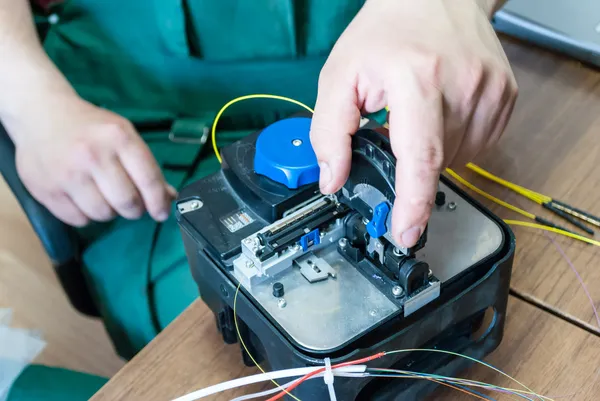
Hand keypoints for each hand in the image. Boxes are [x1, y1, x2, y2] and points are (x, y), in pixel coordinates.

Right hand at [8, 94, 174, 226]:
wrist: (39, 114)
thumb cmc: (90, 127)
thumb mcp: (123, 135)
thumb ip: (145, 166)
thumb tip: (168, 197)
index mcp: (118, 137)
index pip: (148, 180)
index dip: (159, 202)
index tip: (161, 213)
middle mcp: (93, 155)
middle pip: (127, 203)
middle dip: (134, 208)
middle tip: (130, 202)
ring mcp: (67, 174)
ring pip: (103, 214)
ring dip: (109, 211)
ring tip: (102, 194)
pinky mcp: (46, 190)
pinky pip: (79, 220)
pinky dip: (85, 215)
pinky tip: (82, 197)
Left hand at [310, 0, 516, 247]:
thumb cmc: (387, 32)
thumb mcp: (340, 75)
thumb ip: (330, 131)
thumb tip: (333, 179)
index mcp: (418, 79)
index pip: (420, 157)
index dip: (413, 204)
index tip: (406, 234)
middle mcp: (463, 87)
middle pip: (435, 163)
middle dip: (409, 165)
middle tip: (393, 130)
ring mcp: (491, 93)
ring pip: (457, 158)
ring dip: (430, 151)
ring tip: (417, 112)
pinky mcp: (506, 98)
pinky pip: (476, 145)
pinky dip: (452, 141)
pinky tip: (438, 113)